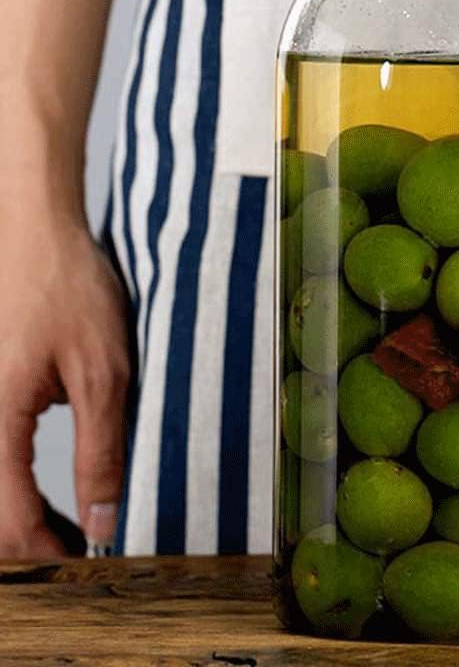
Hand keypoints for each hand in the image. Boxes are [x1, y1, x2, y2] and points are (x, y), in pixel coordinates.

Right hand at [0, 213, 129, 557]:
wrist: (33, 233)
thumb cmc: (68, 289)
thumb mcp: (104, 370)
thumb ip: (102, 447)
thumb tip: (103, 518)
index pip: (12, 521)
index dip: (52, 556)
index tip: (91, 568)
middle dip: (38, 544)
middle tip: (89, 551)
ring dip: (29, 520)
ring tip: (81, 529)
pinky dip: (21, 490)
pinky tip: (62, 496)